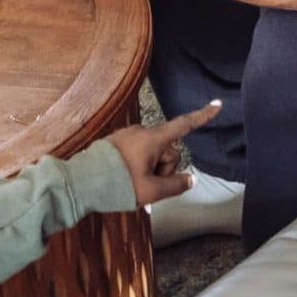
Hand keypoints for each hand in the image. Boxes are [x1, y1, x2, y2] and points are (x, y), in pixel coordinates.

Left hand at [105, 101, 223, 206]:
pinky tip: (126, 183)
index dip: (203, 116)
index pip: (184, 125)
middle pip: (168, 150)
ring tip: (133, 188)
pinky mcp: (115, 144)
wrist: (78, 184)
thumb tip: (190, 180)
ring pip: (152, 154)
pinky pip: (137, 155)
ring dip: (150, 171)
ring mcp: (127, 136)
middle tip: (149, 189)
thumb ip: (175, 186)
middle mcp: (141, 132)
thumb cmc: (117, 185)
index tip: (218, 104)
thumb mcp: (151, 192)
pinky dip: (138, 169)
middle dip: (165, 169)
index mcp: (152, 139)